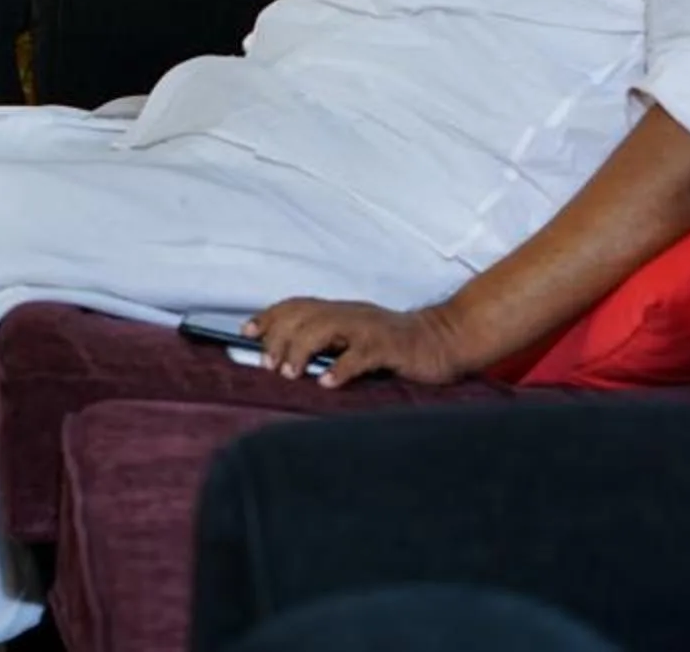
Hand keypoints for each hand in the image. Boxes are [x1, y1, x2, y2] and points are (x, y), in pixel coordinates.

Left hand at [247, 298, 471, 388]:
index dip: (269, 317)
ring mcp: (369, 329)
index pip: (296, 306)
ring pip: (326, 329)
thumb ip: (328, 345)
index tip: (246, 332)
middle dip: (279, 337)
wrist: (444, 340)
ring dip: (302, 350)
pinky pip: (361, 355)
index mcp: (340, 311)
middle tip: (267, 364)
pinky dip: (342, 368)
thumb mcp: (356, 339)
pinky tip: (327, 383)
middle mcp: (350, 314)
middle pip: (304, 316)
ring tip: (288, 373)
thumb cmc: (395, 345)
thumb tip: (287, 361)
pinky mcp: (390, 347)